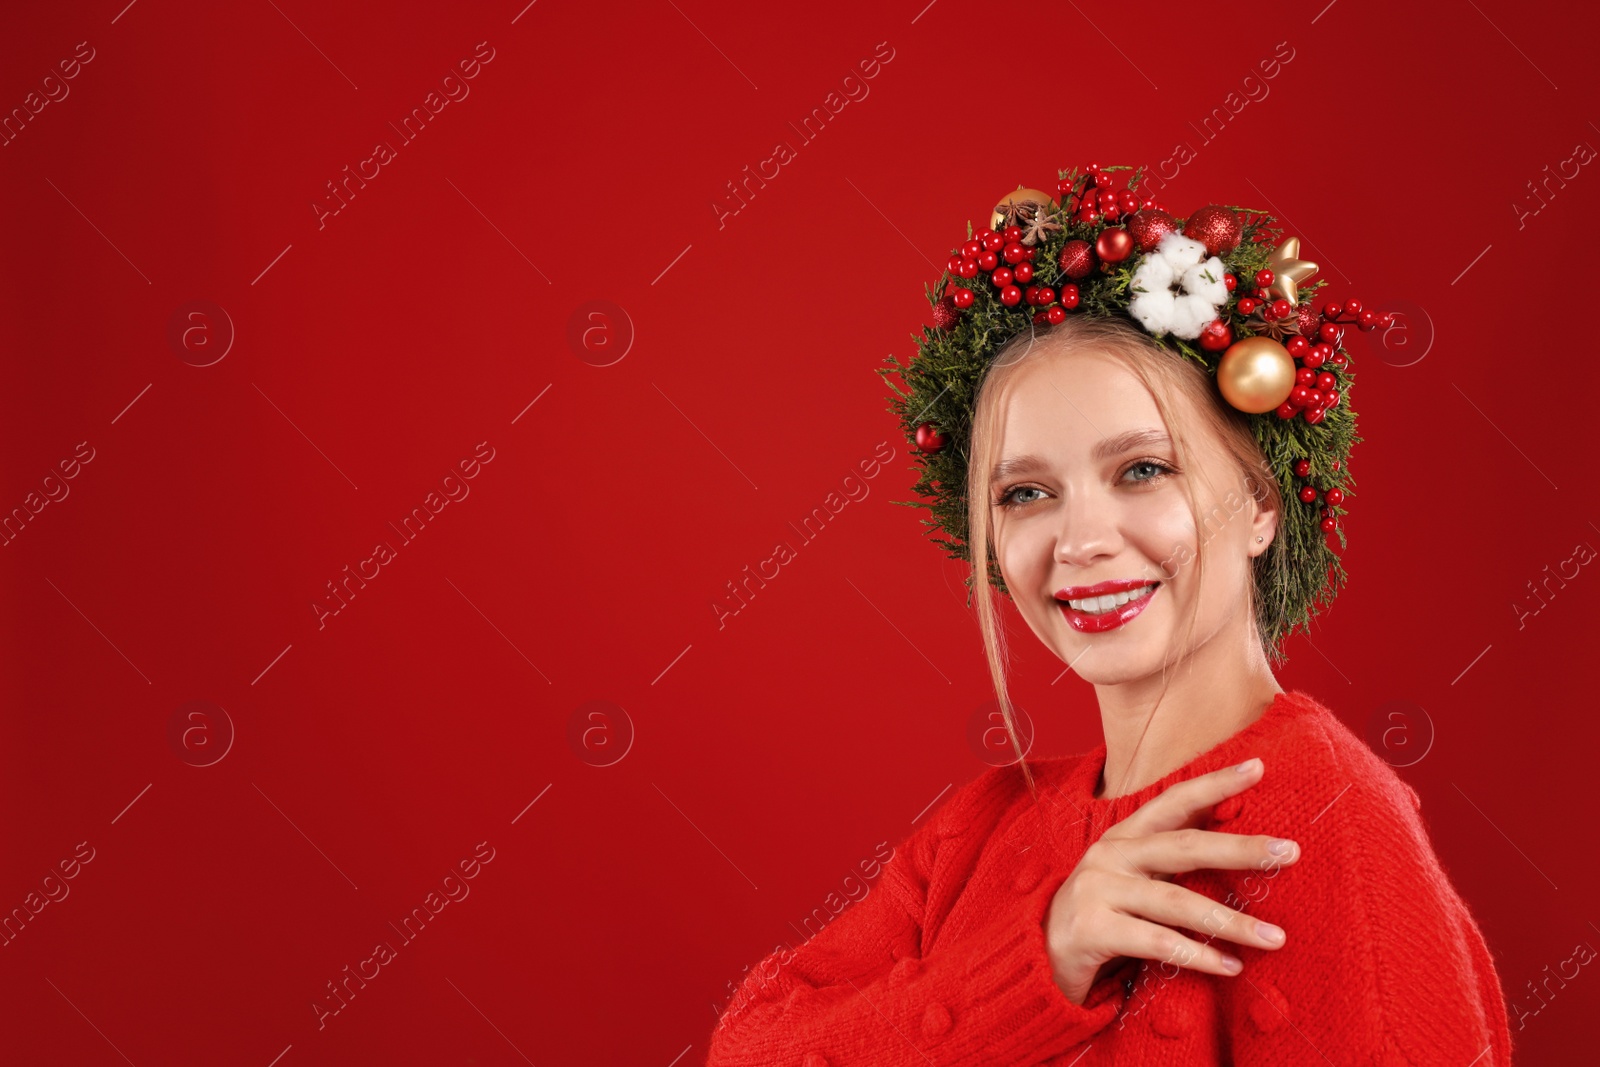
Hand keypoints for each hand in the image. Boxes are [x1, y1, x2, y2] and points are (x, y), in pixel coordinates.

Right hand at [1043, 757, 1299, 1004]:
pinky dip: (1198, 954)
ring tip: (1275, 937)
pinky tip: (1231, 967)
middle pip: (1184, 846)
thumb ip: (1171, 858)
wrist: (1038, 954)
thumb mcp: (1134, 877)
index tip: (1258, 768)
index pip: (1173, 802)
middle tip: (1290, 851)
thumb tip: (1238, 837)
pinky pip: (1156, 941)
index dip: (1214, 783)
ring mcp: (1099, 890)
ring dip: (1231, 921)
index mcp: (1124, 836)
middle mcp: (1111, 855)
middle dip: (1240, 848)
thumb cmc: (1103, 914)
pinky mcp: (1091, 928)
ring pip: (1177, 902)